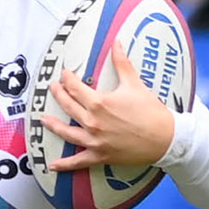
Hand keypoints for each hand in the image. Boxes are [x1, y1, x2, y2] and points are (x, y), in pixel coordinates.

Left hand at [44, 49, 177, 172]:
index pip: (76, 88)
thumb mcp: (134, 84)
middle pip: (68, 106)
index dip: (68, 79)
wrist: (165, 137)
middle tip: (53, 88)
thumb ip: (122, 63)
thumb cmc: (151, 111)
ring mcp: (94, 141)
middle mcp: (92, 122)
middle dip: (58, 95)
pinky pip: (78, 162)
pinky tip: (52, 165)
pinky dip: (64, 165)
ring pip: (67, 132)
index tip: (64, 74)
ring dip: (53, 126)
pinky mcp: (99, 155)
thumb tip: (117, 43)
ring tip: (43, 120)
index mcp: (99, 103)